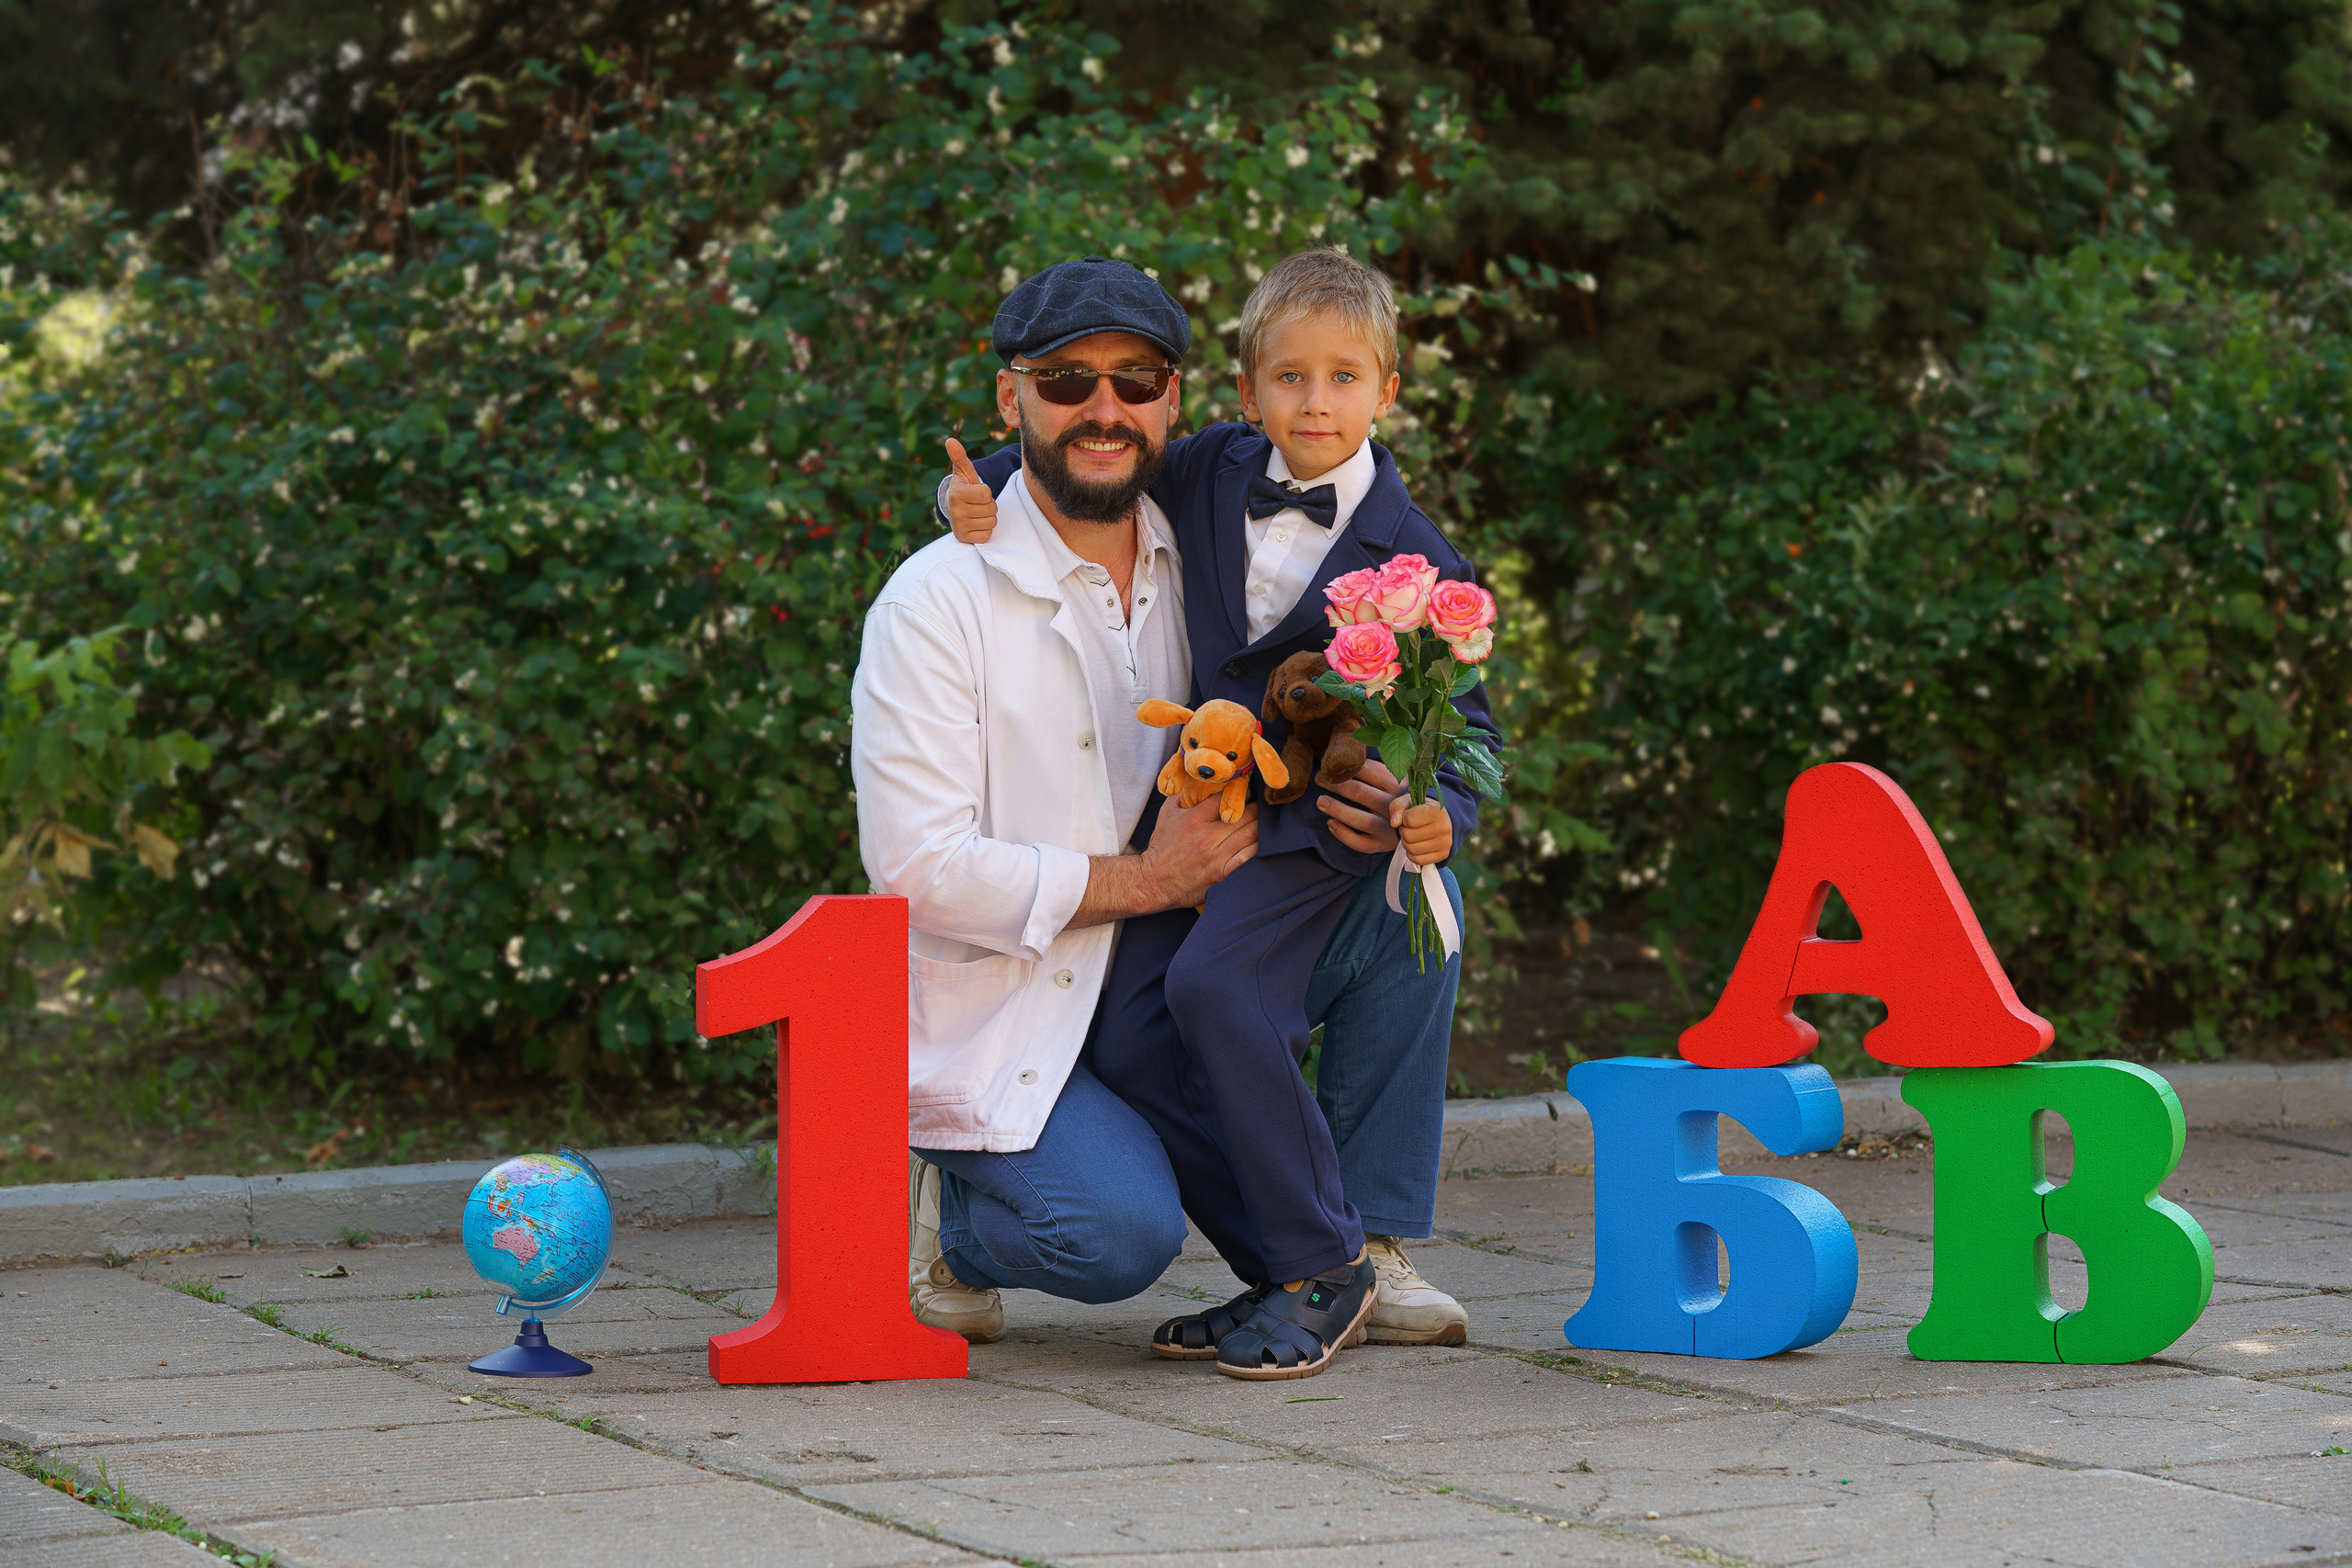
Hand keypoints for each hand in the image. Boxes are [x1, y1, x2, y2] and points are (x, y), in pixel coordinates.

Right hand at [944, 438, 997, 543]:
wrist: (953, 508)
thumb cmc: (964, 487)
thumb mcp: (964, 472)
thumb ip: (960, 456)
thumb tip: (950, 440)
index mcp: (957, 493)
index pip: (987, 494)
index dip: (986, 492)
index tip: (977, 492)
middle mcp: (955, 511)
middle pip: (992, 509)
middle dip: (989, 505)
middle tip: (977, 503)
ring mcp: (959, 526)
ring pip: (991, 522)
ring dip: (988, 517)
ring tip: (977, 512)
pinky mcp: (964, 538)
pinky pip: (986, 535)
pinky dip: (984, 530)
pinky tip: (975, 524)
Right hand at [1142, 793, 1257, 908]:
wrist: (1154, 882)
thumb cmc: (1161, 847)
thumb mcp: (1166, 815)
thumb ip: (1181, 796)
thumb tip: (1197, 780)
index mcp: (1194, 819)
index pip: (1225, 798)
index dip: (1239, 792)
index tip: (1245, 790)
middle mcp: (1207, 837)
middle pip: (1245, 815)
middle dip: (1256, 806)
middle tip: (1260, 803)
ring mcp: (1217, 857)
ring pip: (1252, 835)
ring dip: (1262, 825)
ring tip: (1264, 820)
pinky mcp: (1223, 873)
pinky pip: (1249, 857)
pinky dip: (1259, 847)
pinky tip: (1261, 841)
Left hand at [1317, 758, 1404, 853]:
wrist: (1414, 822)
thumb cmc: (1391, 794)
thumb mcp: (1387, 776)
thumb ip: (1370, 766)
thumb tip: (1342, 754)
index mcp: (1396, 784)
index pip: (1368, 772)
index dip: (1345, 767)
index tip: (1328, 766)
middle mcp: (1393, 806)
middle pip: (1361, 793)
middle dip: (1336, 785)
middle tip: (1319, 779)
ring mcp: (1388, 828)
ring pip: (1362, 821)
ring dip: (1338, 809)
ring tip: (1320, 801)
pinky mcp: (1380, 844)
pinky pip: (1361, 844)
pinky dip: (1344, 835)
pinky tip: (1330, 823)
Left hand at [1394, 798, 1452, 865]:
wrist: (1441, 819)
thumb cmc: (1421, 809)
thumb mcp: (1408, 802)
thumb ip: (1397, 807)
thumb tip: (1394, 823)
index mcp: (1436, 810)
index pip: (1409, 819)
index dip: (1404, 819)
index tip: (1409, 816)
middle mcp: (1443, 827)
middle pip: (1409, 836)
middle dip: (1404, 832)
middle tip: (1409, 828)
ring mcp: (1445, 842)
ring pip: (1412, 849)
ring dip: (1407, 843)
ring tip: (1412, 836)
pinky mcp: (1443, 854)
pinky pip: (1418, 860)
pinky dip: (1412, 854)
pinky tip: (1416, 845)